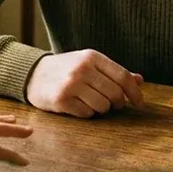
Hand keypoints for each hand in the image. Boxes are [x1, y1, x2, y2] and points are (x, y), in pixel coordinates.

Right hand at [25, 49, 143, 117]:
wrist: (32, 74)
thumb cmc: (66, 69)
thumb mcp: (89, 64)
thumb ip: (113, 72)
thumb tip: (139, 80)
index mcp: (91, 57)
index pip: (123, 76)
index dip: (135, 92)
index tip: (139, 103)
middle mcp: (82, 69)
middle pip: (115, 94)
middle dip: (117, 103)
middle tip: (113, 104)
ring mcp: (71, 84)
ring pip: (102, 106)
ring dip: (101, 109)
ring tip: (91, 102)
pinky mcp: (61, 100)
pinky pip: (86, 114)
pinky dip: (86, 113)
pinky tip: (77, 105)